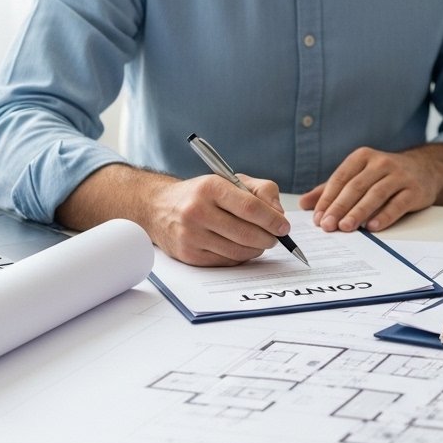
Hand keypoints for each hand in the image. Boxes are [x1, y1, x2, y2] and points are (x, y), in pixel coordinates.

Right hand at [147, 174, 290, 266]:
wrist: (158, 207)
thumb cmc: (201, 193)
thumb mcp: (230, 180)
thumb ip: (262, 191)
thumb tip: (279, 215)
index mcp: (211, 187)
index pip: (249, 207)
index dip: (272, 220)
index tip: (284, 226)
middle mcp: (197, 211)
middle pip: (245, 233)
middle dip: (268, 238)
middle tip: (275, 237)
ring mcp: (191, 235)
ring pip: (237, 251)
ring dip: (256, 249)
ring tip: (260, 242)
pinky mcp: (188, 254)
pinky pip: (226, 261)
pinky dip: (240, 257)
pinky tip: (242, 248)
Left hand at [301, 146, 442, 231]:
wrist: (425, 168)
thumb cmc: (385, 175)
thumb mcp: (358, 175)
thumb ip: (331, 189)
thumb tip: (303, 204)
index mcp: (362, 157)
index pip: (340, 178)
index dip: (327, 199)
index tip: (317, 218)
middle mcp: (381, 163)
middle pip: (356, 187)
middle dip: (339, 207)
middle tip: (327, 226)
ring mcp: (399, 175)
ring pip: (375, 195)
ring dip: (358, 212)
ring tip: (345, 227)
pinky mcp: (415, 190)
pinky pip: (397, 204)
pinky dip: (384, 216)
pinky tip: (372, 227)